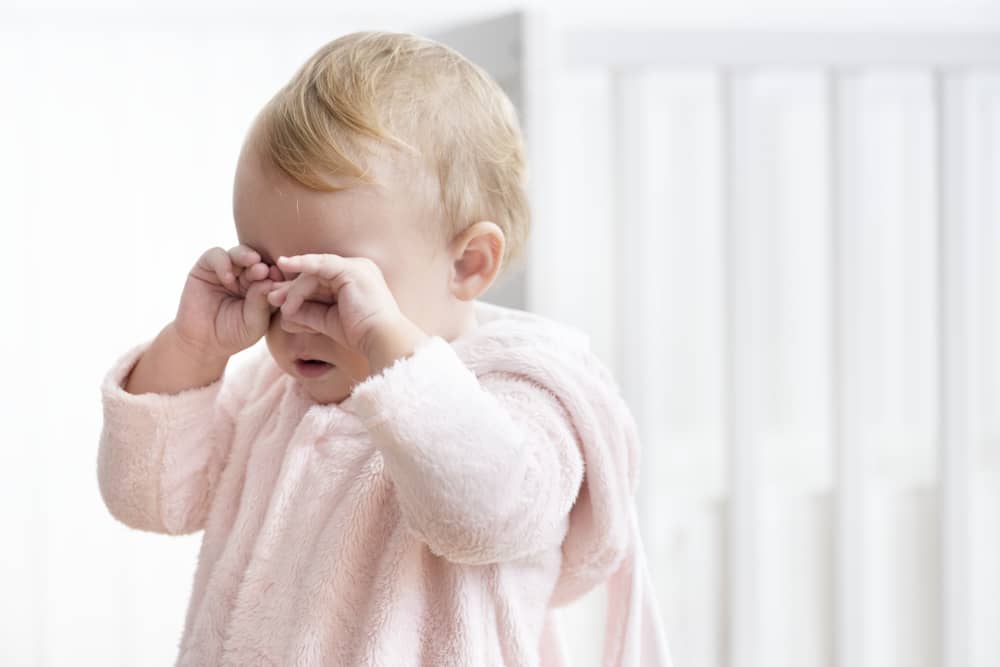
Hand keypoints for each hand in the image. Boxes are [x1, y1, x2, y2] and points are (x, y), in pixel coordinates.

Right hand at [173, 245, 282, 358]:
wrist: (203, 342)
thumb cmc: (233, 335)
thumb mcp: (253, 324)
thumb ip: (260, 304)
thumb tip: (268, 281)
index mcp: (264, 288)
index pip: (274, 275)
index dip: (278, 276)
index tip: (281, 281)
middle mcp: (247, 276)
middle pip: (258, 261)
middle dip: (262, 265)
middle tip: (265, 270)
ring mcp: (228, 270)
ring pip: (240, 253)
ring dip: (247, 256)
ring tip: (253, 264)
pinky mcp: (206, 268)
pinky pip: (216, 255)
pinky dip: (223, 263)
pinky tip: (228, 278)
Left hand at [266, 254, 406, 356]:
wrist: (380, 339)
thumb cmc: (359, 335)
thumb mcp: (327, 321)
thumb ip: (308, 312)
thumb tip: (284, 313)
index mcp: (356, 282)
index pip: (322, 281)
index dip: (299, 291)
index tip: (280, 301)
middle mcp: (359, 269)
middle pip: (317, 275)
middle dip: (292, 288)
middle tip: (272, 298)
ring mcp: (357, 267)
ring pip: (315, 273)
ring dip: (295, 288)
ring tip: (279, 303)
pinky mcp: (351, 269)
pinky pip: (321, 264)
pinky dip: (302, 264)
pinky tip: (285, 264)